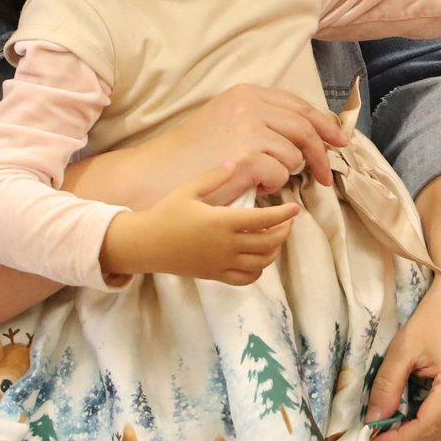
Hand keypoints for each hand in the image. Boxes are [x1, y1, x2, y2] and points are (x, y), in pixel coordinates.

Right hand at [101, 178, 301, 284]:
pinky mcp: (215, 275)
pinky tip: (259, 258)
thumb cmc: (165, 213)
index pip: (264, 219)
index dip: (284, 214)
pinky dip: (259, 270)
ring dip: (274, 249)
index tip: (295, 208)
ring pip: (261, 262)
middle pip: (269, 242)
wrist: (145, 244)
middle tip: (287, 221)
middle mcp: (227, 245)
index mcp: (222, 222)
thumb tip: (235, 162)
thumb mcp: (188, 189)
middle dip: (284, 231)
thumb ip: (214, 176)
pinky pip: (246, 278)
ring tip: (276, 236)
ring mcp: (222, 263)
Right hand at [145, 85, 349, 202]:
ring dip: (285, 172)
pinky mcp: (249, 156)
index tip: (338, 141)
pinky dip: (271, 185)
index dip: (323, 125)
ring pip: (295, 155)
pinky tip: (252, 186)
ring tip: (261, 178)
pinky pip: (281, 174)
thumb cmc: (192, 154)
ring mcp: (250, 130)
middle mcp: (250, 106)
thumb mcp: (226, 119)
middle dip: (322, 153)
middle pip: (306, 128)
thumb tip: (308, 131)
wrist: (158, 174)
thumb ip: (263, 118)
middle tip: (325, 175)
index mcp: (247, 93)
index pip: (299, 106)